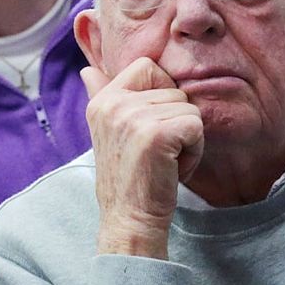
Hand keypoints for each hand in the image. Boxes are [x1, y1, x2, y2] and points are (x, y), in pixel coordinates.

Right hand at [82, 59, 204, 258]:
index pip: (147, 66)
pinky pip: (197, 126)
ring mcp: (133, 117)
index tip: (151, 125)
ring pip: (189, 108)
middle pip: (174, 90)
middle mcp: (113, 104)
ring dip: (187, 138)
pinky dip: (194, 151)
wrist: (129, 218)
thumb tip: (88, 70)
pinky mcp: (156, 134)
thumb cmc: (127, 177)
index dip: (162, 91)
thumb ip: (102, 96)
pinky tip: (174, 167)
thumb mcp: (109, 131)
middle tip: (158, 151)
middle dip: (177, 121)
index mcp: (102, 100)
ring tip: (165, 160)